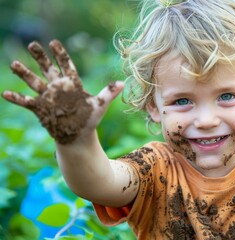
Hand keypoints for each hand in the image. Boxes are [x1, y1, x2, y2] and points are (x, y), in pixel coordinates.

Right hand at [2, 40, 123, 144]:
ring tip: (14, 63)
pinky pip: (26, 102)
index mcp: (73, 84)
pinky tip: (6, 93)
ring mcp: (48, 97)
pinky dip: (17, 98)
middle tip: (32, 44)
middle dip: (40, 57)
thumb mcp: (100, 106)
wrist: (78, 136)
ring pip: (34, 82)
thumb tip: (122, 83)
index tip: (53, 42)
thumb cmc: (90, 119)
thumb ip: (108, 93)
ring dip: (24, 74)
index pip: (66, 66)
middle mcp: (59, 88)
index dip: (60, 54)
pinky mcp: (41, 108)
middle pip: (48, 69)